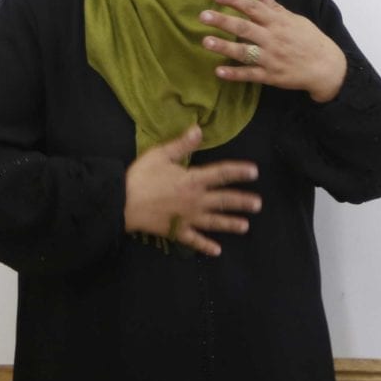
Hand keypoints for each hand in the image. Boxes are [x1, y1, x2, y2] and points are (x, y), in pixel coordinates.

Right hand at [123, 126, 261, 256]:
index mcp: (193, 180)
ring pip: (214, 222)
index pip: (221, 174)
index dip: (238, 172)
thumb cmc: (141, 176)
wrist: (122, 202)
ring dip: (230, 224)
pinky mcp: (176, 231)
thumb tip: (199, 129)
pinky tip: (217, 251)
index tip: (254, 172)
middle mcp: (195, 201)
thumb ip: (182, 144)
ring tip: (245, 226)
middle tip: (258, 205)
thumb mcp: (161, 154)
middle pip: (223, 201)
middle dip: (242, 202)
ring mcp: (187, 218)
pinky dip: (206, 246)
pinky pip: (194, 241)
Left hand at [199, 0, 345, 102]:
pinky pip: (250, 75)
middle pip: (244, 28)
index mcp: (278, 22)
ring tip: (205, 42)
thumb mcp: (294, 19)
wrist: (326, 67)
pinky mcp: (271, 76)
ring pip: (244, 51)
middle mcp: (272, 38)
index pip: (253, 7)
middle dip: (222, 21)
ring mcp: (271, 58)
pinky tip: (219, 71)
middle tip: (203, 16)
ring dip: (224, 47)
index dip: (234, 0)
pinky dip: (235, 74)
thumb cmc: (309, 39)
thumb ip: (274, 6)